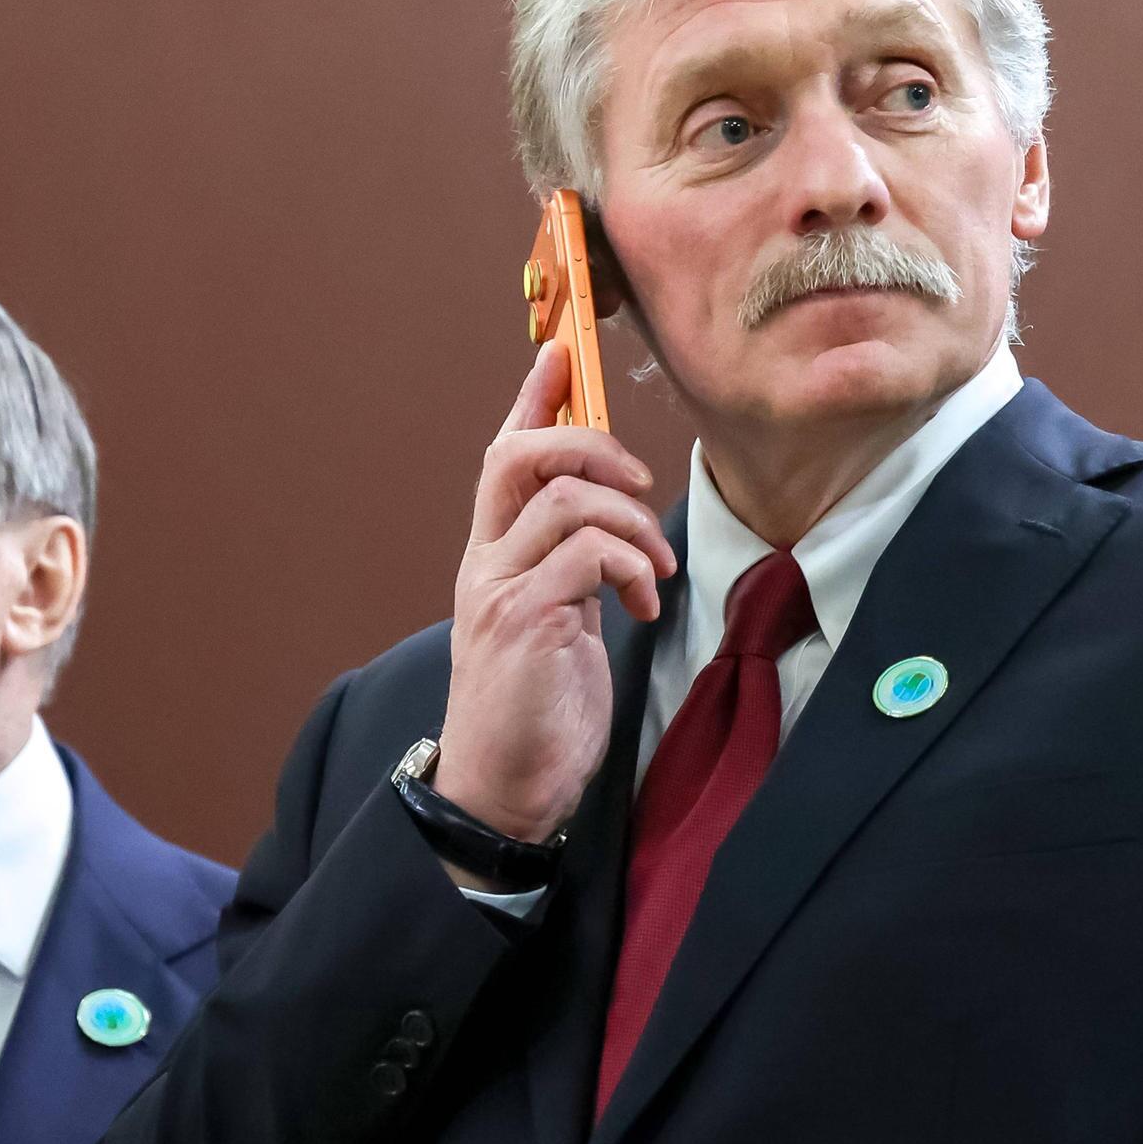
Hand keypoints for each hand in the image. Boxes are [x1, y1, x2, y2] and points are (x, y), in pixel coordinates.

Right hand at [431, 343, 675, 852]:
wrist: (505, 789)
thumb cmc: (537, 711)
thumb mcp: (558, 622)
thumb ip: (571, 568)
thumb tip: (612, 525)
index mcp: (493, 557)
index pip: (503, 459)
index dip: (533, 401)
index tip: (560, 354)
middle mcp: (487, 563)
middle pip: (519, 457)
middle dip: (588, 443)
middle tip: (639, 480)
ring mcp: (501, 590)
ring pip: (565, 500)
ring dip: (630, 523)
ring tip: (655, 568)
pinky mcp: (526, 621)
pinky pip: (586, 553)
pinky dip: (630, 565)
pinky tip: (643, 602)